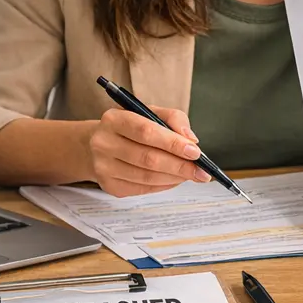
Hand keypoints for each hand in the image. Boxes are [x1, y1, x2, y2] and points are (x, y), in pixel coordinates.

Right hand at [84, 107, 210, 196]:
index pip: (146, 132)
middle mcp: (103, 143)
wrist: (100, 144)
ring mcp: (103, 167)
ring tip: (191, 175)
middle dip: (180, 166)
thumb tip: (191, 139)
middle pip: (148, 158)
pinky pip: (143, 189)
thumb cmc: (131, 127)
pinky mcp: (109, 185)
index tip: (195, 152)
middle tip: (201, 171)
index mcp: (113, 119)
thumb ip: (173, 119)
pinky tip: (174, 179)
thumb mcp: (150, 113)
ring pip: (147, 177)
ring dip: (175, 178)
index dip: (173, 143)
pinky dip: (164, 185)